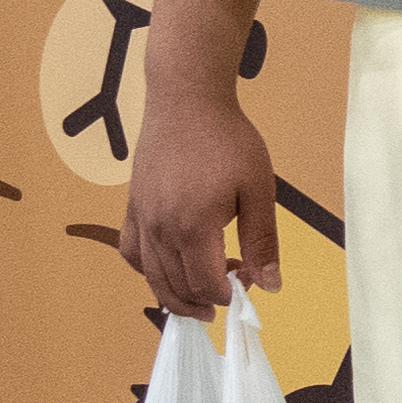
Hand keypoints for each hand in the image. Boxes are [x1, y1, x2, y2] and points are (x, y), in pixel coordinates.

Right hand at [119, 80, 281, 319]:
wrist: (186, 101)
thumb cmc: (229, 141)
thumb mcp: (258, 190)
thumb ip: (262, 240)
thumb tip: (271, 285)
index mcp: (194, 226)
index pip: (205, 283)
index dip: (227, 295)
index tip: (247, 287)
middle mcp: (160, 228)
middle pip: (175, 285)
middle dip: (202, 301)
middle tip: (227, 300)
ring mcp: (140, 217)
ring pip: (150, 274)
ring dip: (174, 294)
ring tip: (198, 300)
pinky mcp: (131, 206)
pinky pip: (130, 250)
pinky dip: (146, 269)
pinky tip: (166, 269)